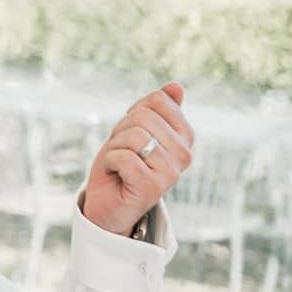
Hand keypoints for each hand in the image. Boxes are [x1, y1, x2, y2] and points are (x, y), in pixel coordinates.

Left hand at [80, 82, 193, 236]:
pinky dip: (109, 163)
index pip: (157, 101)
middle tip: (121, 154)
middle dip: (120, 132)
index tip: (130, 136)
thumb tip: (176, 86)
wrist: (107, 205)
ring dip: (114, 148)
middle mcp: (184, 155)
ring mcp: (171, 172)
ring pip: (133, 136)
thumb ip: (156, 108)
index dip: (132, 114)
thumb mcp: (134, 130)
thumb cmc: (120, 166)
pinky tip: (116, 176)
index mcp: (184, 137)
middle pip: (143, 117)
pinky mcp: (154, 187)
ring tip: (118, 166)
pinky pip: (124, 157)